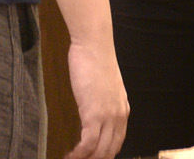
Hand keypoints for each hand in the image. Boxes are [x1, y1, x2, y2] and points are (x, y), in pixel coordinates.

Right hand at [63, 37, 128, 158]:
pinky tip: (70, 155)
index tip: (91, 157)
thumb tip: (95, 108)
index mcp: (123, 111)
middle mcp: (119, 117)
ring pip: (100, 151)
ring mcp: (108, 117)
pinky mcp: (94, 114)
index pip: (117, 142)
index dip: (104, 154)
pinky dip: (79, 153)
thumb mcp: (105, 85)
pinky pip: (88, 143)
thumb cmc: (95, 59)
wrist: (94, 46)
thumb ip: (104, 100)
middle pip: (110, 151)